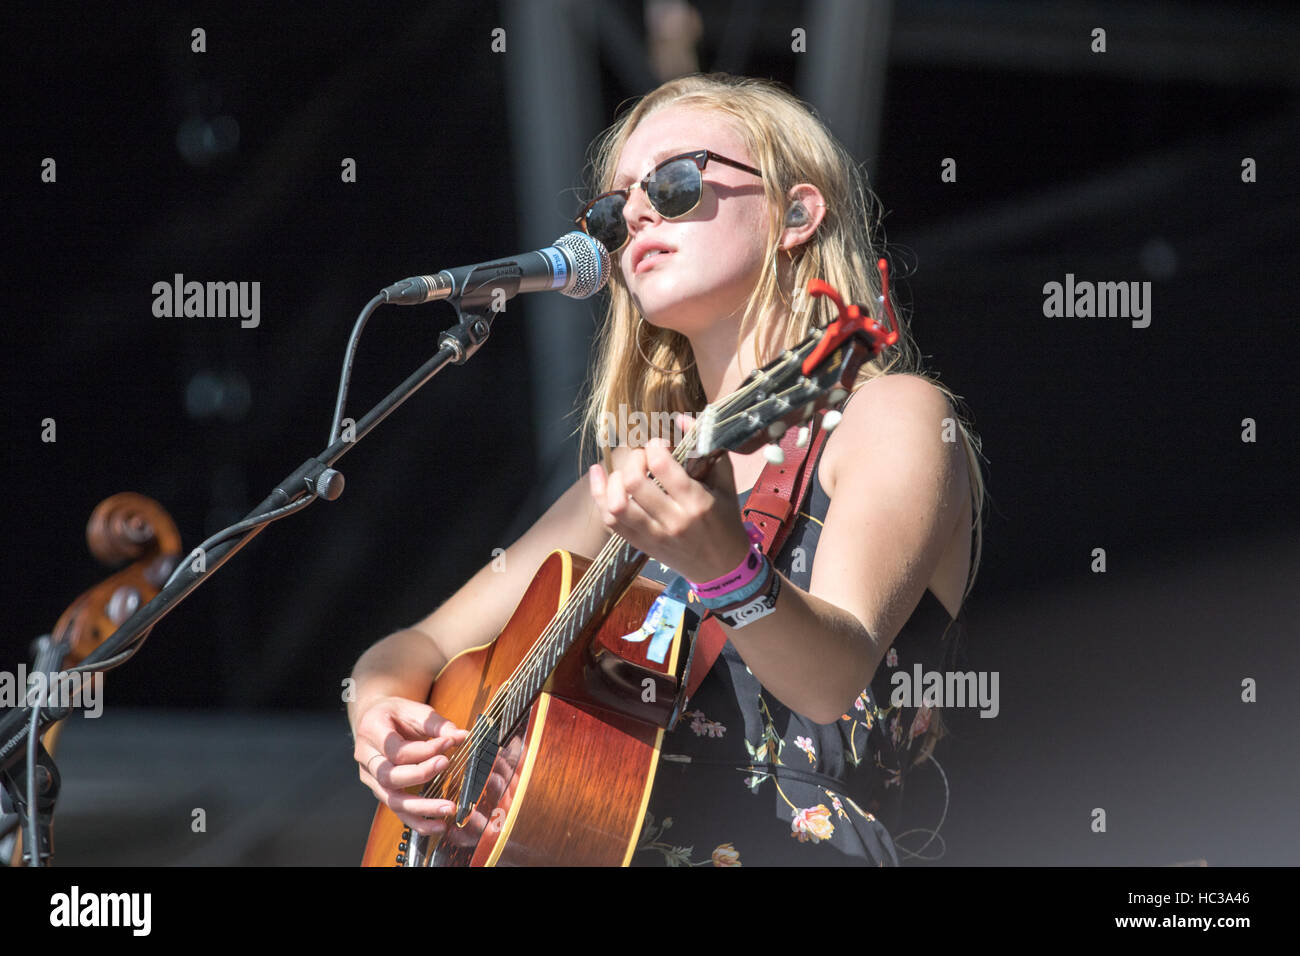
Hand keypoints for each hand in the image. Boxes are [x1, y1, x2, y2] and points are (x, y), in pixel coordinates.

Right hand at [353, 696, 468, 836]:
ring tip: (448, 808)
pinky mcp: (380, 791)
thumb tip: (461, 736)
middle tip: (446, 765)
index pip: (396, 749)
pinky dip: (417, 821)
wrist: (374, 719)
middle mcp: (365, 757)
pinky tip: (437, 825)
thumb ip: (436, 724)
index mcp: (371, 731)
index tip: (450, 742)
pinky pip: (397, 810)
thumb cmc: (395, 714)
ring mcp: (370, 777)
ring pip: (392, 799)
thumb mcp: (414, 710)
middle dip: (421, 774)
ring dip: (422, 807)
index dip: (424, 749)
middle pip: (389, 776)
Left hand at [588, 420, 750, 583]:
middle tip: (643, 457)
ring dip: (614, 480)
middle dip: (634, 460)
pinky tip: (599, 476)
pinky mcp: (640, 546)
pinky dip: (599, 496)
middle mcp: (672, 521)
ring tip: (624, 471)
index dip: (655, 446)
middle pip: (634, 483)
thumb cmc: (726, 521)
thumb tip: (683, 417)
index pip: (661, 466)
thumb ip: (708, 449)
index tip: (660, 444)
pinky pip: (610, 521)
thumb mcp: (726, 483)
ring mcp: (653, 536)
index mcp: (696, 503)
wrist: (722, 570)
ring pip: (616, 505)